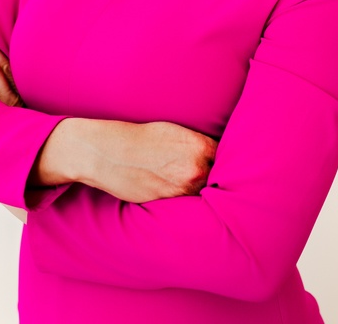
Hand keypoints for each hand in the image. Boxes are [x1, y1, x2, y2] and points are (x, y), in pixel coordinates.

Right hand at [35, 118, 216, 203]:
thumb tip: (214, 155)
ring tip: (196, 188)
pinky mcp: (167, 203)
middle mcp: (195, 170)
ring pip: (203, 195)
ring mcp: (181, 189)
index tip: (228, 165)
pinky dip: (185, 201)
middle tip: (217, 179)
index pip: (228, 158)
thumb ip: (198, 144)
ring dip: (201, 192)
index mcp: (199, 147)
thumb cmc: (141, 138)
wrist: (109, 152)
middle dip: (217, 178)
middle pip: (219, 179)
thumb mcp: (175, 131)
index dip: (228, 161)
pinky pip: (185, 205)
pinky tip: (177, 193)